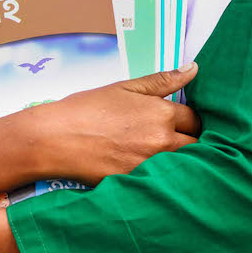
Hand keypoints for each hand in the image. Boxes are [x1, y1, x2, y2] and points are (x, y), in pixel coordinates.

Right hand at [12, 63, 201, 186]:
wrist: (54, 138)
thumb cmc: (85, 110)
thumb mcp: (123, 88)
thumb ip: (162, 80)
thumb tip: (194, 69)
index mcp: (161, 113)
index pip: (195, 118)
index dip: (187, 119)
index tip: (177, 121)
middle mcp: (163, 140)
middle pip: (197, 145)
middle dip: (189, 141)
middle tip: (168, 139)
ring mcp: (152, 165)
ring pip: (184, 165)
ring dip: (179, 160)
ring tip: (159, 155)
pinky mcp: (139, 183)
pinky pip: (164, 182)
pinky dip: (161, 177)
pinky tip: (147, 171)